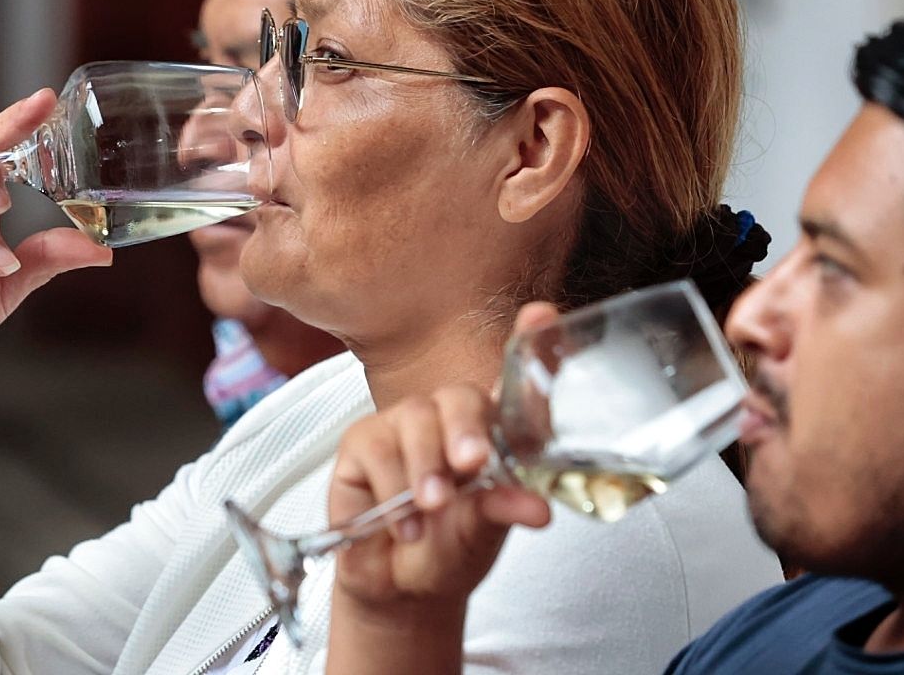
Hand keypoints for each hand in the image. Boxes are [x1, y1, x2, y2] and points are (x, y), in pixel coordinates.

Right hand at [326, 304, 563, 668]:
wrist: (399, 588)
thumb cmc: (449, 551)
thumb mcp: (484, 534)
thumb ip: (504, 509)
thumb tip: (537, 507)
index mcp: (491, 433)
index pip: (514, 380)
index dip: (530, 342)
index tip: (542, 316)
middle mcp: (448, 419)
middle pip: (459, 397)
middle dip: (465, 430)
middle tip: (470, 463)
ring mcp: (404, 425)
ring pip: (415, 422)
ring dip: (424, 471)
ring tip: (432, 510)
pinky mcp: (361, 442)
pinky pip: (375, 449)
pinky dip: (391, 492)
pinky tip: (403, 524)